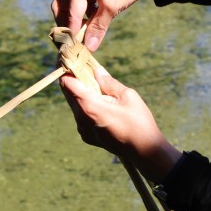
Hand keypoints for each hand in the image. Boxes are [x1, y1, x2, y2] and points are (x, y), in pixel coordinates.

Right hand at [51, 0, 172, 51]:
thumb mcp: (112, 8)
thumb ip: (98, 27)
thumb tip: (89, 48)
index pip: (71, 9)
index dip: (72, 29)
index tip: (74, 46)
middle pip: (61, 5)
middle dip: (67, 23)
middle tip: (74, 39)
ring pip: (68, 3)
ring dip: (74, 18)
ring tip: (84, 32)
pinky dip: (81, 11)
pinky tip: (90, 20)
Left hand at [60, 67, 181, 182]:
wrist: (143, 152)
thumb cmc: (139, 122)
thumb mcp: (127, 96)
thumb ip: (108, 83)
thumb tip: (96, 71)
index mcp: (89, 107)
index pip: (67, 83)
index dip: (67, 69)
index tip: (72, 58)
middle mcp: (81, 119)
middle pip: (68, 93)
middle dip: (73, 78)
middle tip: (83, 66)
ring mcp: (82, 129)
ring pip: (74, 104)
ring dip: (81, 92)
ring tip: (94, 83)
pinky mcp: (87, 136)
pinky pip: (81, 115)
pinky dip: (86, 105)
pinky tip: (101, 101)